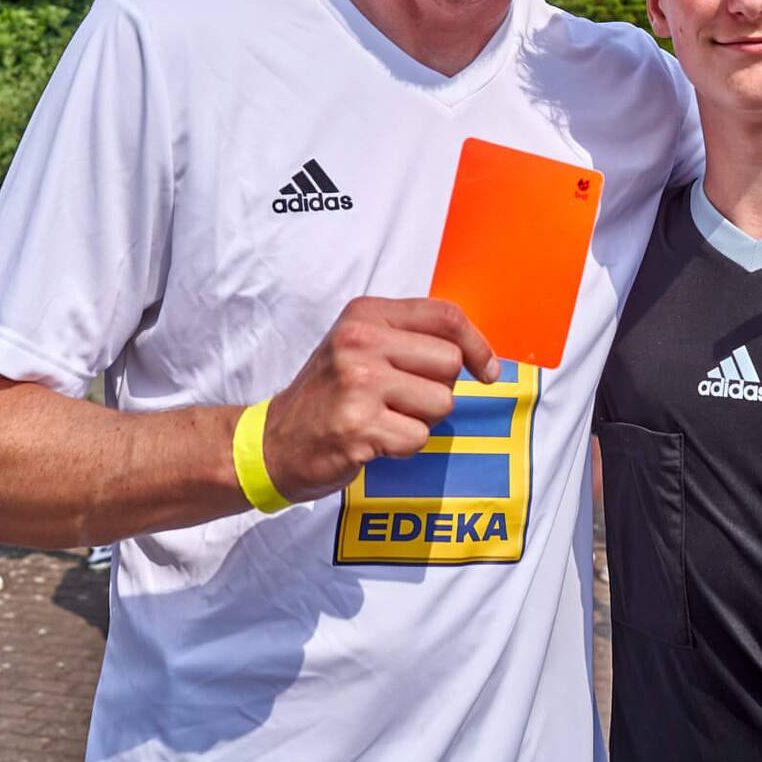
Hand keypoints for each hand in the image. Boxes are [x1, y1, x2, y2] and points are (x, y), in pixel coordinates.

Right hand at [259, 298, 498, 504]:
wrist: (274, 442)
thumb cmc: (329, 396)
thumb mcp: (360, 346)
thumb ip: (411, 338)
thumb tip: (479, 353)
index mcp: (365, 314)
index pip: (445, 316)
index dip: (477, 345)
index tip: (488, 371)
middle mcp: (360, 341)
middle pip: (450, 363)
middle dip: (437, 390)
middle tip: (401, 401)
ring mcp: (358, 383)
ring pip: (440, 403)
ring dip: (421, 421)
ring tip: (383, 419)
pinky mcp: (358, 426)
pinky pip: (419, 437)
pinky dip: (404, 447)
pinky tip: (374, 441)